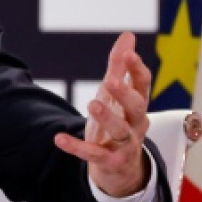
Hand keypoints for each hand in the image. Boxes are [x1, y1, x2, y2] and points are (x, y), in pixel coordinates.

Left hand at [53, 31, 151, 197]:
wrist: (120, 166)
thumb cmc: (119, 120)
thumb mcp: (117, 93)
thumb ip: (120, 65)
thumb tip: (128, 36)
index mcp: (138, 104)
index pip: (143, 85)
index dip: (137, 69)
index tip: (128, 54)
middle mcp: (136, 123)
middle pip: (136, 107)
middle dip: (125, 94)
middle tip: (111, 81)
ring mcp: (125, 144)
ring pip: (120, 131)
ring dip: (107, 118)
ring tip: (92, 104)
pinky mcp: (110, 161)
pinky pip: (94, 154)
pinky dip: (76, 147)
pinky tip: (59, 138)